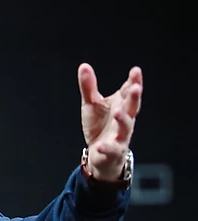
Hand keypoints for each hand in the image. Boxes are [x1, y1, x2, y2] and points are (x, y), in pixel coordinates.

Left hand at [78, 63, 142, 180]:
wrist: (100, 154)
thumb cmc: (100, 126)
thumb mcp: (92, 105)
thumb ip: (89, 87)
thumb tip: (84, 66)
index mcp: (121, 106)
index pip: (129, 92)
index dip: (134, 82)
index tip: (136, 70)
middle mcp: (124, 120)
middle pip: (132, 108)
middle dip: (134, 98)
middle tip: (135, 87)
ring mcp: (120, 136)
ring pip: (126, 127)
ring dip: (123, 119)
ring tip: (118, 112)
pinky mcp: (113, 151)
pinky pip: (111, 149)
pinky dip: (107, 147)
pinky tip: (100, 145)